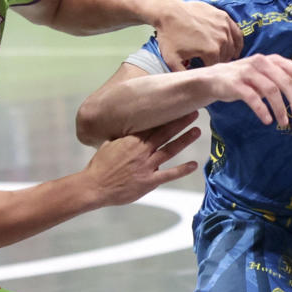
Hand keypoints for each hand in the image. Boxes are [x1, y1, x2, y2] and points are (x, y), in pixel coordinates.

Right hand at [81, 112, 201, 206]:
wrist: (94, 186)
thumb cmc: (99, 166)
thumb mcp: (109, 144)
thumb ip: (122, 136)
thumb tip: (127, 127)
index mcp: (131, 139)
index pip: (152, 123)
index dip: (166, 114)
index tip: (176, 104)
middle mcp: (141, 150)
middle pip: (164, 132)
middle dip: (180, 121)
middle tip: (193, 111)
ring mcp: (146, 166)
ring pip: (169, 149)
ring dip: (184, 140)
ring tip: (196, 130)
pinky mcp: (149, 181)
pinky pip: (169, 174)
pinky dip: (182, 170)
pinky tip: (193, 165)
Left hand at [154, 0, 242, 68]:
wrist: (168, 12)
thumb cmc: (169, 36)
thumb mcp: (172, 60)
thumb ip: (183, 75)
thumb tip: (191, 86)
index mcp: (211, 51)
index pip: (217, 68)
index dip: (211, 71)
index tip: (205, 72)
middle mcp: (221, 39)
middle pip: (227, 57)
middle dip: (220, 62)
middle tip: (212, 64)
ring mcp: (224, 27)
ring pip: (233, 46)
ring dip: (229, 53)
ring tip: (224, 58)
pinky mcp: (224, 17)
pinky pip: (237, 33)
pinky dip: (237, 41)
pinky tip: (235, 47)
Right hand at [204, 54, 291, 126]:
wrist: (214, 79)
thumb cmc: (245, 78)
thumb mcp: (265, 74)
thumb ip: (284, 75)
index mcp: (271, 60)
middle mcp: (261, 62)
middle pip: (285, 81)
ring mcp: (247, 72)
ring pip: (271, 90)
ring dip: (280, 108)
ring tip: (284, 122)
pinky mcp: (235, 84)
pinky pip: (253, 98)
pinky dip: (262, 110)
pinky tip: (267, 120)